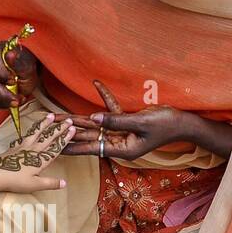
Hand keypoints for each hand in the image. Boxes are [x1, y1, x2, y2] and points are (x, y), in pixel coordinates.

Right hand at [0, 39, 37, 109]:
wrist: (23, 75)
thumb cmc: (25, 68)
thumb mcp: (27, 65)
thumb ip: (18, 62)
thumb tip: (10, 54)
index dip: (1, 72)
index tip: (13, 81)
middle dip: (0, 92)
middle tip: (15, 99)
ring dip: (0, 100)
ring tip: (15, 102)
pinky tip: (8, 102)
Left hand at [0, 113, 73, 194]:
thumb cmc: (15, 181)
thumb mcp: (35, 185)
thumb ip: (50, 183)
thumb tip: (65, 183)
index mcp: (40, 160)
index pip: (56, 147)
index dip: (64, 138)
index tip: (72, 129)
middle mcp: (33, 150)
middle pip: (48, 137)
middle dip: (59, 128)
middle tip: (67, 120)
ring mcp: (23, 147)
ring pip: (37, 133)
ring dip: (45, 124)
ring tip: (51, 116)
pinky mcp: (14, 147)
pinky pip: (25, 136)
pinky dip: (31, 131)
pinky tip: (31, 129)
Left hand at [63, 80, 194, 160]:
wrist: (183, 122)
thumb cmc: (166, 125)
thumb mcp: (141, 122)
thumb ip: (117, 120)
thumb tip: (93, 118)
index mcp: (122, 149)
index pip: (91, 147)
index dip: (73, 145)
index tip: (55, 145)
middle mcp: (118, 142)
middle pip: (88, 136)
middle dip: (69, 131)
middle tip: (48, 127)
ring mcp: (121, 132)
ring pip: (94, 124)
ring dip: (78, 118)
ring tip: (58, 116)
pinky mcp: (126, 121)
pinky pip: (111, 110)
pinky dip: (105, 97)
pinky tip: (97, 83)